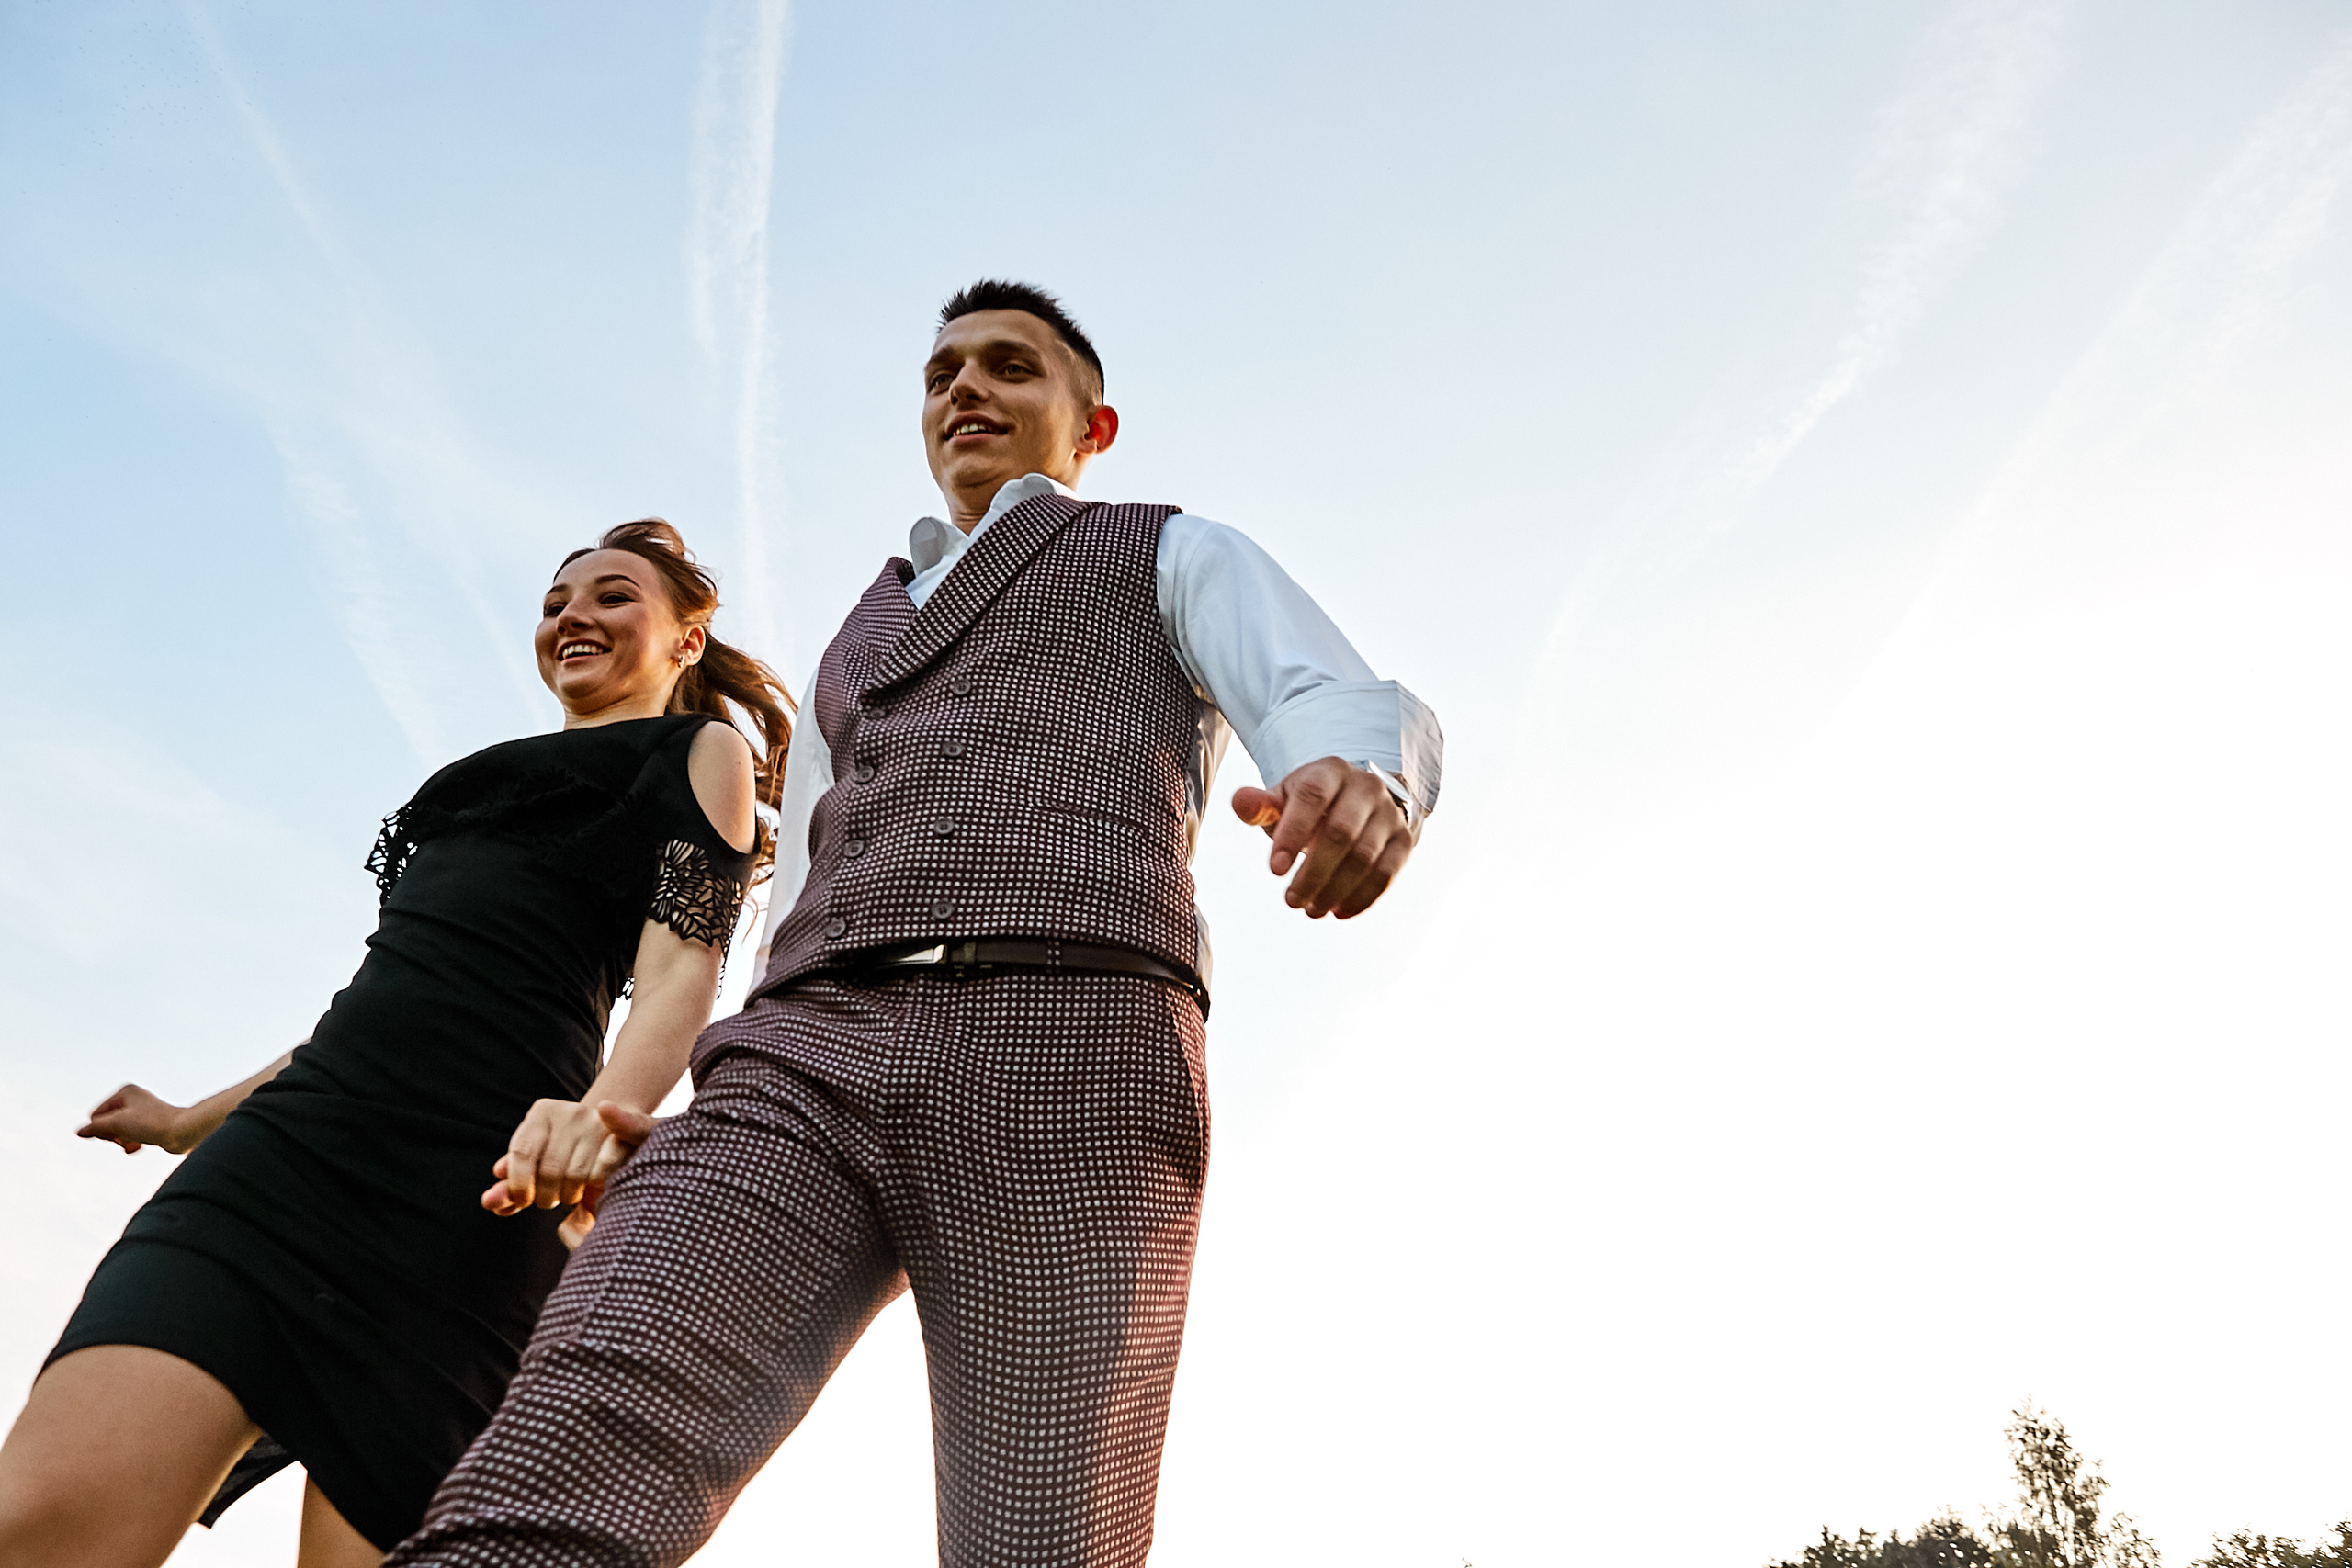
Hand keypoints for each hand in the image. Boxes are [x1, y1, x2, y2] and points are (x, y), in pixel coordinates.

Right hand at [76, 1084, 195, 1154]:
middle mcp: (133, 1098)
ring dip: (122, 1141)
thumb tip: (79, 1132)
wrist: (184, 1131)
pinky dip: (132, 1143)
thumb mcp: (118, 1124)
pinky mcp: (150, 1124)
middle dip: (113, 1135)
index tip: (116, 1133)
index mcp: (125, 1091)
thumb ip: (96, 1128)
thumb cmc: (152, 1124)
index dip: (101, 1129)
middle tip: (124, 1139)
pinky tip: (137, 1148)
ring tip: (133, 1144)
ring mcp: (142, 1112)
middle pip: (107, 1123)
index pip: (96, 1115)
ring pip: (118, 1131)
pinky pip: (131, 1136)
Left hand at [483, 1100, 659, 1216]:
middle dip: (547, 1195)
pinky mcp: (623, 1136)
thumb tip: (489, 1202)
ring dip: (571, 1194)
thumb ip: (512, 1185)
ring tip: (572, 1190)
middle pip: (549, 1169)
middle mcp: (570, 1112)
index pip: (521, 1153)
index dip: (518, 1185)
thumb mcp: (536, 1164)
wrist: (616, 1131)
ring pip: (576, 1176)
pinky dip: (595, 1188)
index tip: (523, 1201)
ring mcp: (599, 1124)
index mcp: (542, 1113)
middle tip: (551, 1198)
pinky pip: (600, 1175)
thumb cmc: (566, 1154)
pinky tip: (593, 1186)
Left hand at [1230, 757, 1413, 919]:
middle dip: (1313, 873)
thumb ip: (1260, 805)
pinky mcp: (1403, 840)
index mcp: (1330, 771)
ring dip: (1335, 890)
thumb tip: (1240, 802)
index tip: (1275, 871)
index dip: (1293, 833)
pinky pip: (1387, 874)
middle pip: (1341, 833)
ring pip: (1365, 857)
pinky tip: (1338, 912)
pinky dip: (1362, 898)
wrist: (1355, 801)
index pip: (1313, 798)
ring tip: (1311, 910)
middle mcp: (1366, 787)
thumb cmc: (1309, 805)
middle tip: (1291, 901)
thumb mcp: (1283, 800)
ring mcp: (1389, 813)